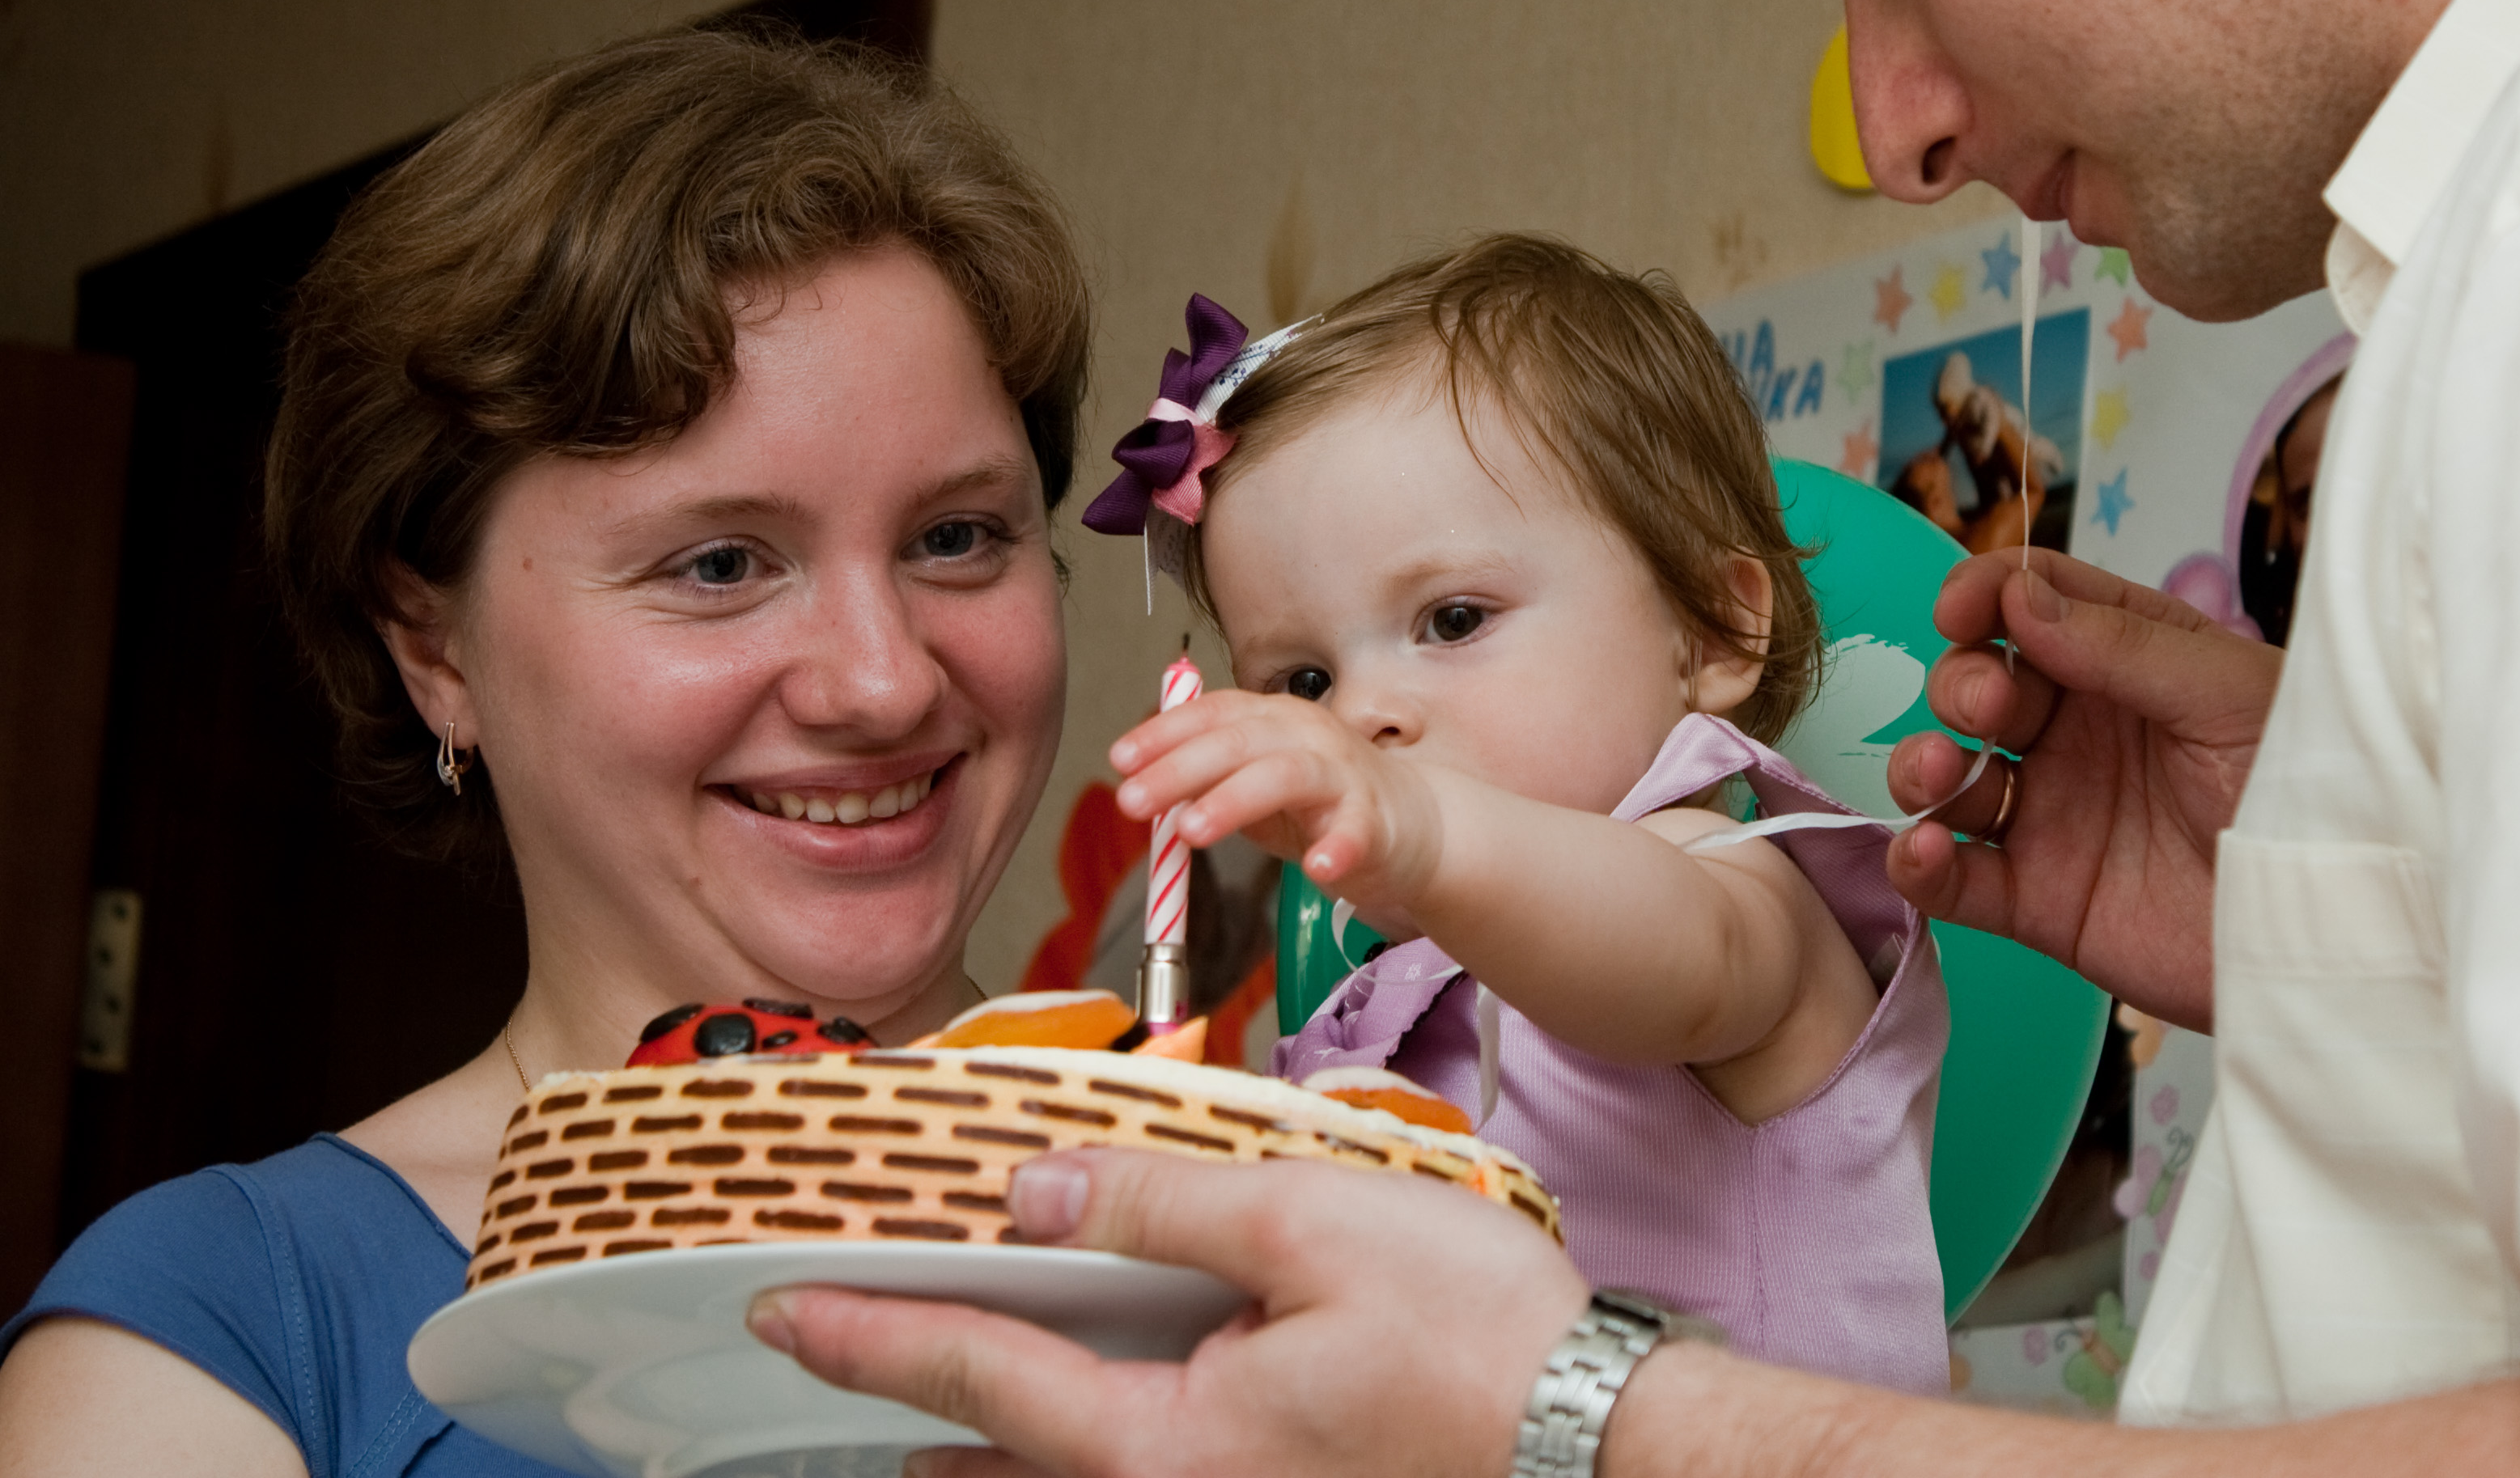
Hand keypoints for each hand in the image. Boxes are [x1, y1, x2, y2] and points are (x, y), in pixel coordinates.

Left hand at [747, 1149, 1587, 1477]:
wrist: (1604, 1449)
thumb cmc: (1478, 1338)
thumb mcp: (1312, 1225)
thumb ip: (1162, 1209)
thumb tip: (1032, 1201)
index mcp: (1169, 1439)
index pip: (978, 1382)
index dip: (871, 1341)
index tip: (781, 1316)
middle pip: (1005, 1470)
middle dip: (914, 1425)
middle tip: (834, 1371)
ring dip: (996, 1457)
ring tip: (932, 1434)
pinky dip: (1085, 1459)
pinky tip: (1097, 1430)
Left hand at [1111, 690, 1444, 921]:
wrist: (1414, 823)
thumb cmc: (1323, 801)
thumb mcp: (1255, 782)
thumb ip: (1204, 780)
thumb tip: (1136, 787)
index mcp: (1273, 720)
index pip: (1214, 713)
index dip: (1164, 733)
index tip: (1119, 760)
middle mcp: (1307, 735)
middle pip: (1238, 741)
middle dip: (1179, 769)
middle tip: (1132, 802)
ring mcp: (1343, 775)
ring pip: (1285, 775)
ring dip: (1235, 799)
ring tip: (1191, 831)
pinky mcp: (1375, 821)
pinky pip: (1356, 831)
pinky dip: (1338, 847)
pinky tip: (1317, 868)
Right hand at [1884, 553, 2279, 1028]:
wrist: (2339, 929)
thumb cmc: (2310, 791)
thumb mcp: (2227, 696)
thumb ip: (2122, 646)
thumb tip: (2020, 594)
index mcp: (2129, 666)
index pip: (2035, 606)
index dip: (1986, 596)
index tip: (1961, 610)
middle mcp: (2082, 735)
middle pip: (1980, 687)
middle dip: (1962, 684)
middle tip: (1988, 705)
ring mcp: (2056, 818)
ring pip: (1951, 780)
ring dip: (1921, 767)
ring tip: (1942, 777)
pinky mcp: (2044, 902)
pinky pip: (1957, 881)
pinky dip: (1918, 865)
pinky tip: (1923, 852)